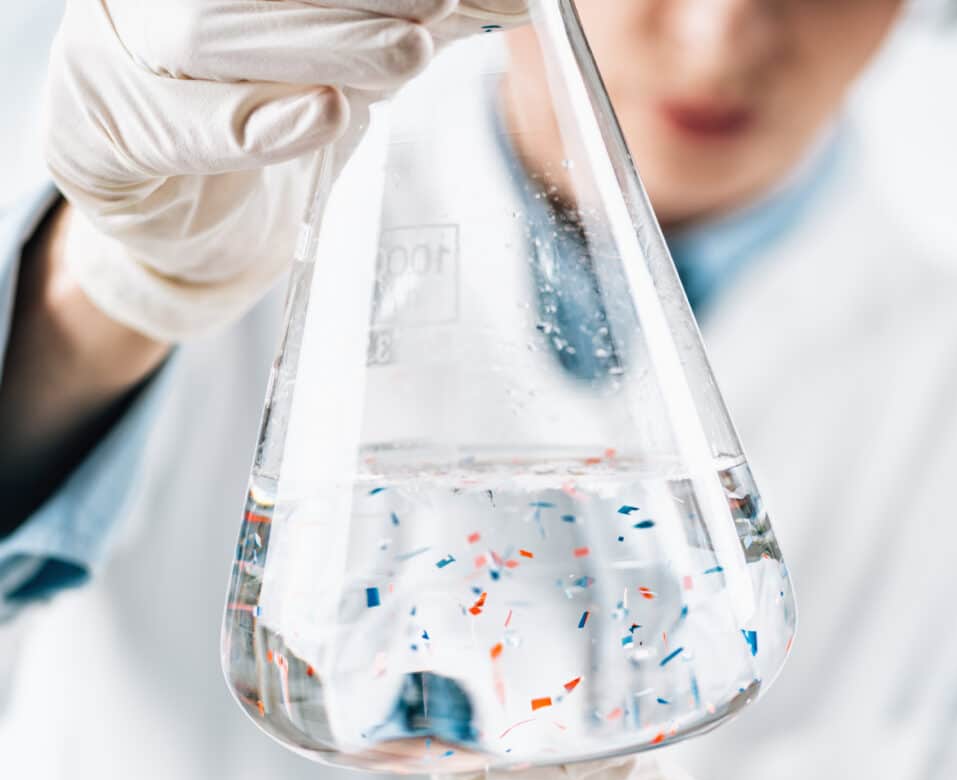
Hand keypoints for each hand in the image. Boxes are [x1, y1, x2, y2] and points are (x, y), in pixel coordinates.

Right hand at [43, 0, 526, 342]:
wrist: (186, 228)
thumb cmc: (258, 128)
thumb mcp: (340, 64)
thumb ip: (404, 23)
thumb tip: (505, 2)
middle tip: (437, 5)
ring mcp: (108, 58)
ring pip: (213, 34)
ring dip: (324, 43)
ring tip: (408, 51)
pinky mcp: (100, 138)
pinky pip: (187, 126)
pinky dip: (264, 123)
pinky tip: (324, 113)